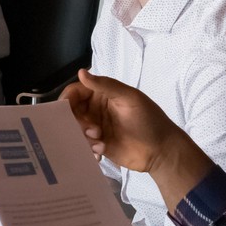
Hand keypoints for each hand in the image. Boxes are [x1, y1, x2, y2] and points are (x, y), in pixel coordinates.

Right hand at [62, 69, 190, 173]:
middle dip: (76, 122)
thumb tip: (81, 72)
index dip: (67, 100)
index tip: (64, 111)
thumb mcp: (129, 99)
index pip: (75, 92)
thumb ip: (105, 85)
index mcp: (102, 94)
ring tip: (100, 143)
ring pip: (74, 130)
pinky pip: (81, 145)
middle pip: (71, 112)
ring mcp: (95, 128)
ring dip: (82, 137)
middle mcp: (95, 110)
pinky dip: (85, 149)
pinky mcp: (97, 145)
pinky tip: (98, 153)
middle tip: (93, 131)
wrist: (162, 152)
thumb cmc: (149, 121)